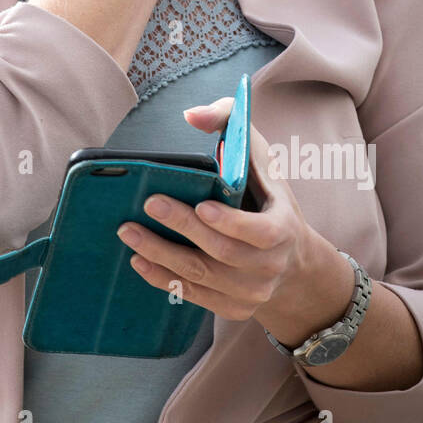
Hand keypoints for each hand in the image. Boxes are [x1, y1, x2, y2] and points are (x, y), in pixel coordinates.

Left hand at [116, 94, 326, 325]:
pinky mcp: (232, 307)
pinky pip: (194, 295)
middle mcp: (270, 265)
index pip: (259, 231)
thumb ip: (232, 122)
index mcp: (282, 228)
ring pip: (201, 276)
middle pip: (221, 253)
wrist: (293, 261)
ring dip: (161, 255)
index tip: (200, 206)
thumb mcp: (261, 157)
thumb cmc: (268, 198)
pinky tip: (139, 260)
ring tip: (129, 233)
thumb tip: (192, 115)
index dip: (229, 222)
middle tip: (148, 206)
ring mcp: (251, 291)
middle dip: (182, 228)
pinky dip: (163, 279)